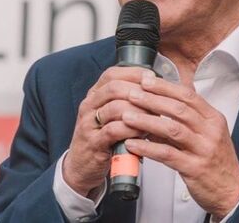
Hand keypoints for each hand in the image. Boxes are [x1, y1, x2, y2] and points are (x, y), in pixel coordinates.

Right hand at [62, 66, 149, 196]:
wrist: (81, 166)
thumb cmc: (102, 139)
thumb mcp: (112, 116)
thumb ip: (127, 102)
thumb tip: (156, 92)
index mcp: (94, 95)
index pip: (112, 74)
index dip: (133, 73)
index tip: (152, 77)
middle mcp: (89, 106)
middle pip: (114, 87)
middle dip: (139, 91)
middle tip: (157, 99)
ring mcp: (88, 124)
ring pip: (115, 107)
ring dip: (139, 111)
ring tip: (154, 117)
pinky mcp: (93, 143)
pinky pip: (113, 130)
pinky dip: (131, 129)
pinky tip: (142, 132)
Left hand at [122, 72, 238, 219]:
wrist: (232, 191)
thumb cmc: (216, 161)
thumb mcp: (208, 133)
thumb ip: (188, 118)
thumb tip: (160, 103)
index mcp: (214, 119)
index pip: (188, 96)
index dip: (165, 87)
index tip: (146, 80)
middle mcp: (210, 132)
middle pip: (179, 109)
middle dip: (152, 99)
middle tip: (132, 94)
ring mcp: (203, 150)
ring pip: (172, 129)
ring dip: (147, 121)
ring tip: (127, 117)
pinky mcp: (194, 168)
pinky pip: (167, 154)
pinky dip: (147, 148)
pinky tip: (133, 144)